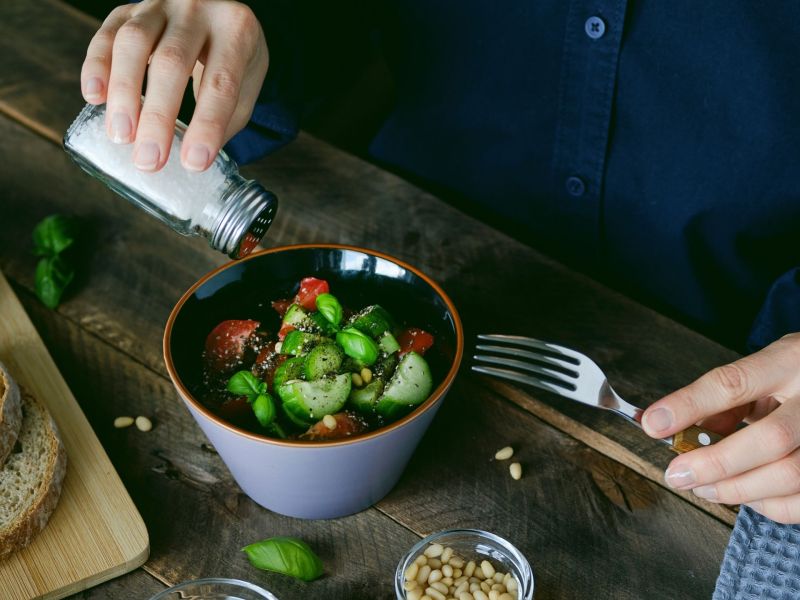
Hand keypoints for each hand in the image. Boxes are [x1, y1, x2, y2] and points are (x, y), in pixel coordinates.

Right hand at [81, 0, 267, 171]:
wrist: (217, 12)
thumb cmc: (234, 59)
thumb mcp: (246, 86)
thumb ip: (225, 119)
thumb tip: (192, 159)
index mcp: (236, 29)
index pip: (221, 82)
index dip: (207, 125)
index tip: (193, 163)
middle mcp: (198, 8)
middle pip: (172, 62)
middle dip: (158, 117)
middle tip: (148, 160)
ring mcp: (160, 4)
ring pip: (133, 42)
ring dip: (123, 93)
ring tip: (121, 135)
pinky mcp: (129, 8)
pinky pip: (107, 33)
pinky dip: (97, 66)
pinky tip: (94, 97)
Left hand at [641, 333, 799, 523]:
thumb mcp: (766, 369)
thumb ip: (728, 398)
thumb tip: (677, 428)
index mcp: (791, 361)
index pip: (734, 382)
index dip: (689, 405)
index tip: (653, 424)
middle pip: (769, 439)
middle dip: (715, 463)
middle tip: (677, 475)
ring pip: (790, 475)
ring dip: (737, 490)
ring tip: (704, 487)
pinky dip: (769, 505)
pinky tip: (747, 495)